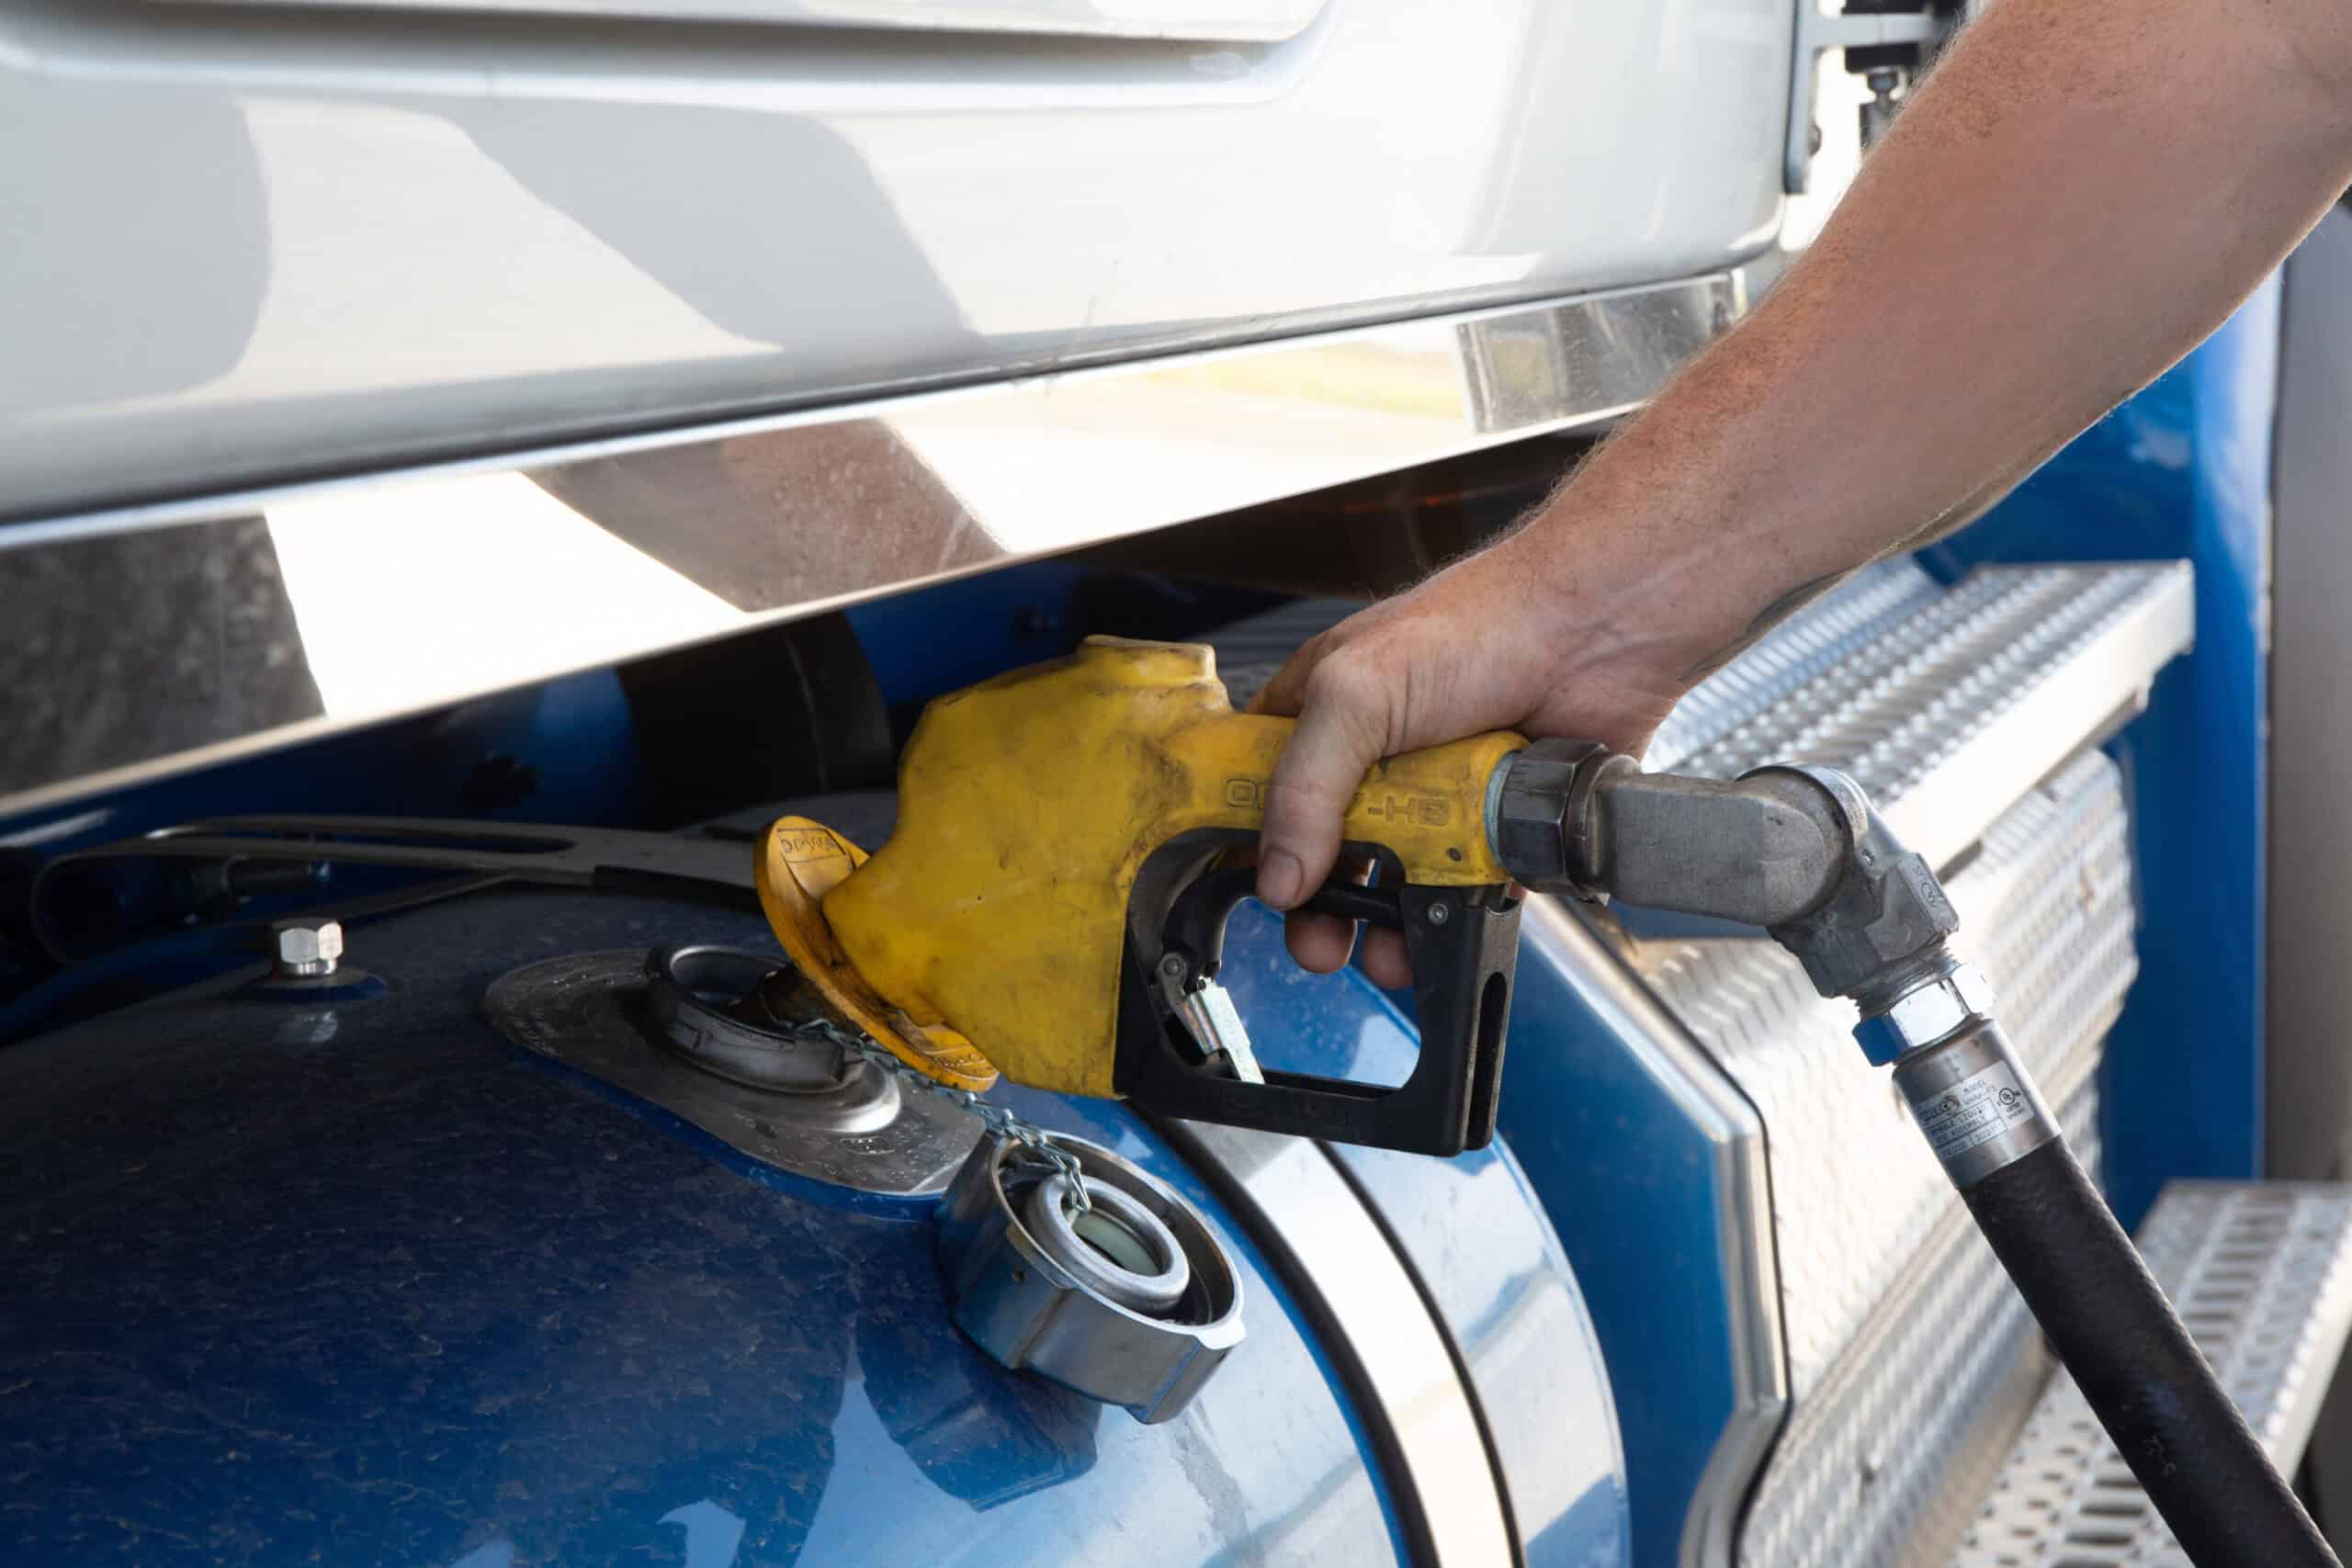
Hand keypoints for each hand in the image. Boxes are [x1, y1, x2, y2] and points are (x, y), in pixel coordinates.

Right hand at [1248, 523, 1692, 984]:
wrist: (1599, 632)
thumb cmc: (1480, 626)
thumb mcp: (1356, 695)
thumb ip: (1305, 788)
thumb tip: (1277, 877)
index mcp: (1323, 711)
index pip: (1259, 787)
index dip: (1249, 841)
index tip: (1252, 891)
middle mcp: (1376, 757)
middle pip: (1327, 850)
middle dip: (1321, 905)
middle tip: (1319, 944)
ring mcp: (1437, 793)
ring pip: (1398, 880)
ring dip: (1390, 926)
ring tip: (1390, 954)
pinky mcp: (1495, 824)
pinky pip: (1468, 886)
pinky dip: (1459, 914)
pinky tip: (1452, 930)